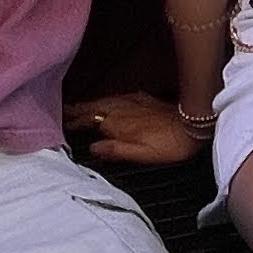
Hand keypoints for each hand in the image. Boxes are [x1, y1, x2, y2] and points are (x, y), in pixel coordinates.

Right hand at [71, 91, 207, 169]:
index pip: (88, 120)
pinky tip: (106, 102)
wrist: (192, 125)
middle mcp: (122, 109)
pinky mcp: (142, 98)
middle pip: (93, 108)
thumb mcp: (142, 155)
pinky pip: (116, 97)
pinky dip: (105, 100)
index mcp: (118, 123)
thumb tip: (93, 148)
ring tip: (76, 108)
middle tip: (61, 111)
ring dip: (89, 104)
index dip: (74, 121)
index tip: (60, 122)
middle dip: (77, 110)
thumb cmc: (169, 145)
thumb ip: (115, 150)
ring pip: (103, 101)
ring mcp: (132, 101)